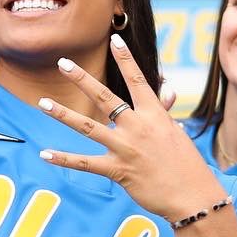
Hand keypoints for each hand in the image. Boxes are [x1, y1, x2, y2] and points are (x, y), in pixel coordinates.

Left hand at [37, 36, 222, 221]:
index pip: (138, 80)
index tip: (114, 40)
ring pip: (88, 127)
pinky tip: (45, 154)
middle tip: (63, 63)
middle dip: (82, 79)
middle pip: (105, 97)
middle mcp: (138, 127)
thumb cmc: (187, 165)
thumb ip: (164, 110)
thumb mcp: (176, 133)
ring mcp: (126, 148)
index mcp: (155, 115)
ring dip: (63, 114)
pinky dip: (64, 159)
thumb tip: (167, 91)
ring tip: (43, 102)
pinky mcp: (118, 170)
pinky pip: (85, 163)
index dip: (126, 59)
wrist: (193, 196)